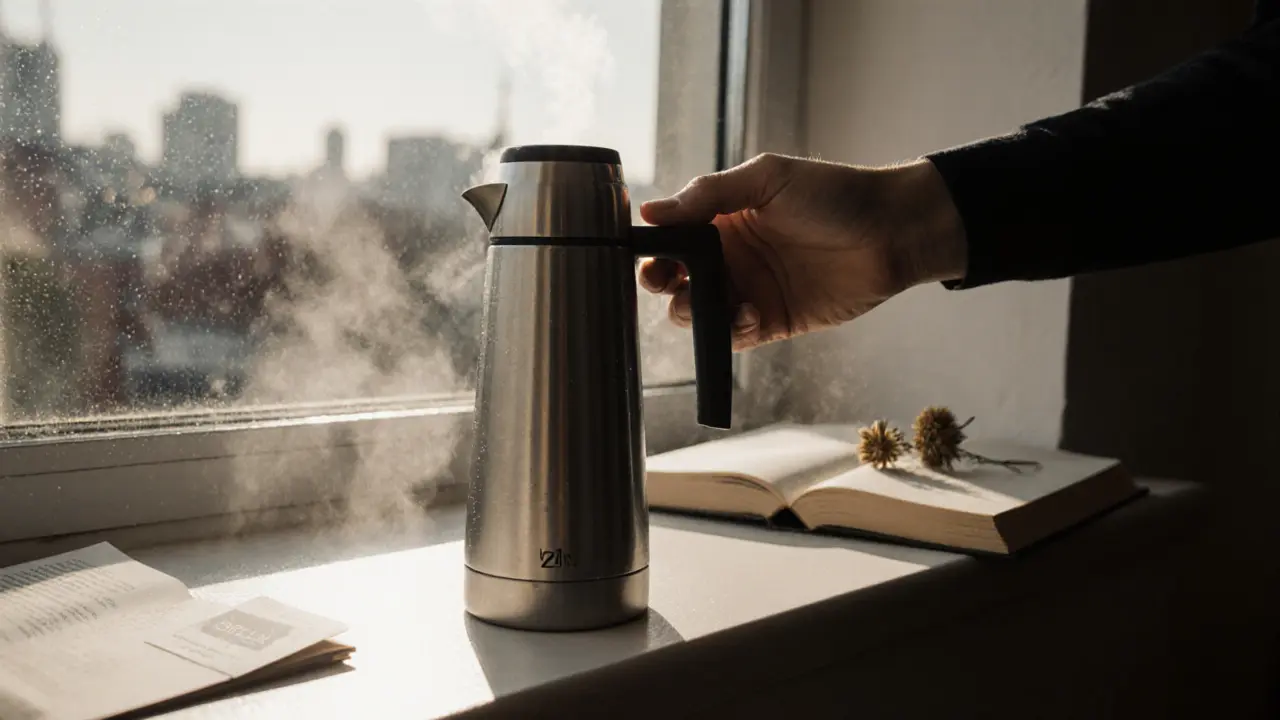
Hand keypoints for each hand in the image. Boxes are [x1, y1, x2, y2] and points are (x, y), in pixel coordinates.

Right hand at [638, 153, 967, 350]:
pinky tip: (747, 314)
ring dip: (692, 311)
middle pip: (675, 280)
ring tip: (708, 301)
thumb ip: (709, 194)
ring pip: (698, 313)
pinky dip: (730, 331)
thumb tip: (651, 210)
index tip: (644, 254)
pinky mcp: (772, 322)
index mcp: (723, 219)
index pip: (672, 237)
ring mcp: (749, 291)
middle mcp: (730, 257)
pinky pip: (734, 336)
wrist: (892, 231)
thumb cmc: (834, 194)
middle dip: (663, 284)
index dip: (653, 248)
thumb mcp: (767, 178)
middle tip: (669, 281)